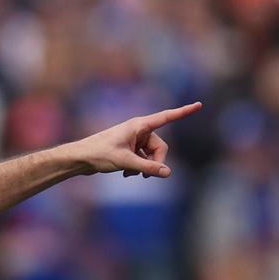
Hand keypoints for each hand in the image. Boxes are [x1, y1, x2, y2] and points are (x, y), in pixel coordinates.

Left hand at [71, 102, 201, 177]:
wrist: (79, 158)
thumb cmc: (99, 154)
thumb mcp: (125, 162)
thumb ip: (147, 168)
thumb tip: (168, 172)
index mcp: (138, 125)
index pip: (166, 117)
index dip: (184, 112)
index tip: (199, 105)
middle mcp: (138, 130)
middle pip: (160, 147)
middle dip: (156, 161)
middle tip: (145, 174)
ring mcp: (134, 139)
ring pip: (152, 155)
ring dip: (145, 166)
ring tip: (130, 174)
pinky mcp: (129, 148)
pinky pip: (143, 159)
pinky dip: (138, 167)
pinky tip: (126, 174)